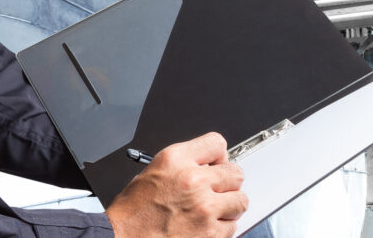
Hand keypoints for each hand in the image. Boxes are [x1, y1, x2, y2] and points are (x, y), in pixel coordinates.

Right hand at [107, 133, 248, 237]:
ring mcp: (204, 208)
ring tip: (211, 212)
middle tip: (217, 191)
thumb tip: (209, 166)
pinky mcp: (210, 233)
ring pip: (240, 201)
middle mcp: (192, 180)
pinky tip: (206, 227)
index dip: (219, 156)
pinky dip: (222, 228)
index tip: (218, 165)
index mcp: (175, 160)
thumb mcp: (152, 172)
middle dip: (228, 183)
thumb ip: (184, 164)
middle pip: (235, 173)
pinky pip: (232, 226)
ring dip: (229, 207)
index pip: (216, 143)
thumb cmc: (132, 213)